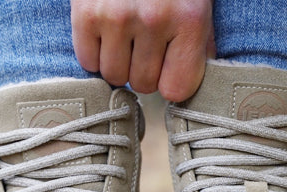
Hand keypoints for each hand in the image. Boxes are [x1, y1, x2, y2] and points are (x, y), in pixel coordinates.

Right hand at [71, 0, 212, 101]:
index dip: (170, 81)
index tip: (168, 67)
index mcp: (189, 19)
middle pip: (143, 85)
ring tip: (124, 36)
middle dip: (143, 69)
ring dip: (118, 63)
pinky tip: (105, 31)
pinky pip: (88, 61)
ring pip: (114, 76)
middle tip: (144, 44)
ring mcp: (116, 16)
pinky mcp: (85, 13)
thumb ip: (201, 41)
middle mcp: (154, 19)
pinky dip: (95, 52)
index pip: (177, 88)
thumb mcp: (196, 0)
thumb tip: (190, 84)